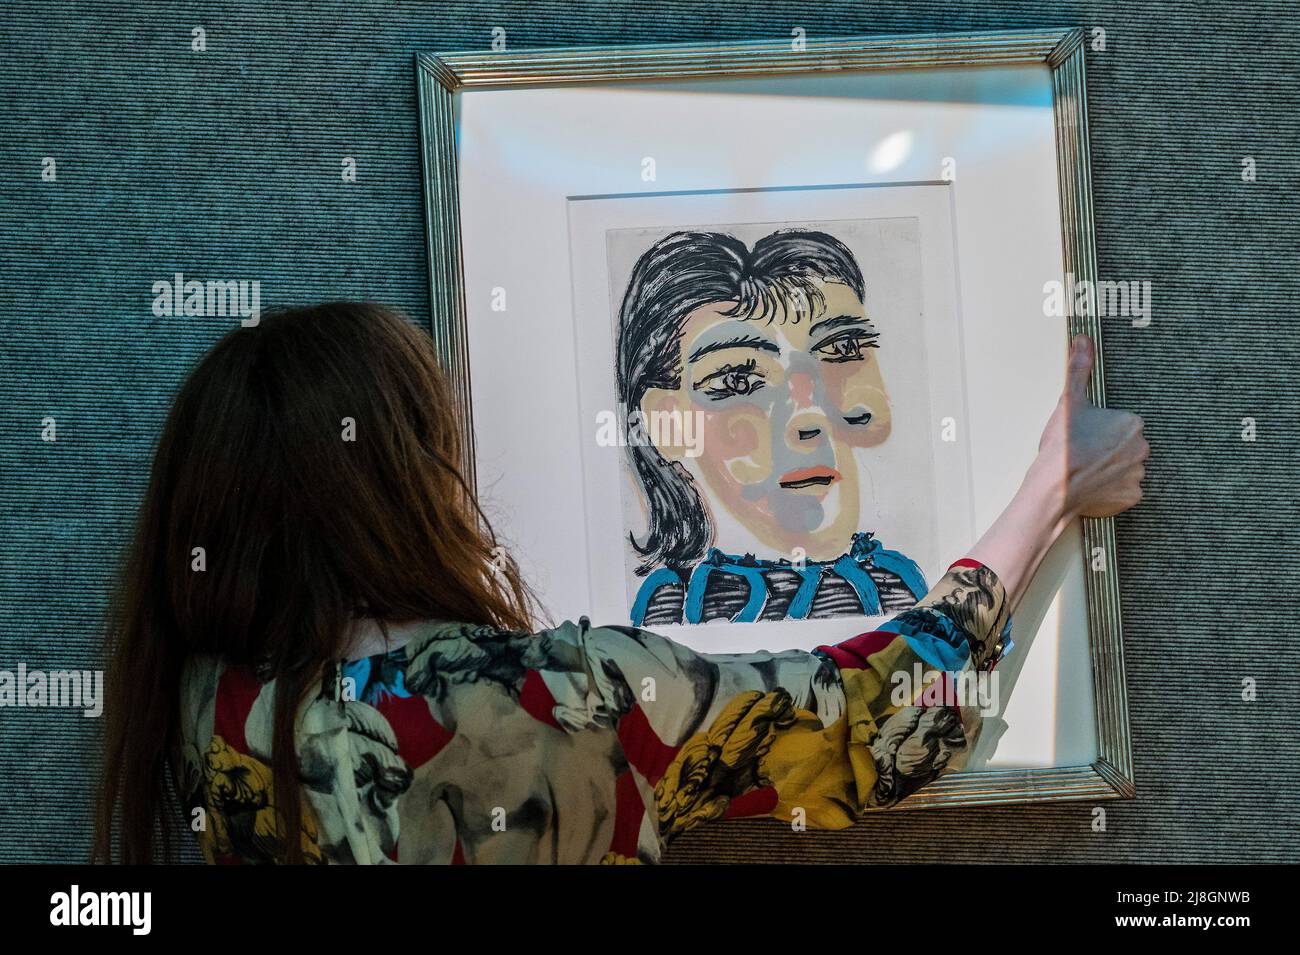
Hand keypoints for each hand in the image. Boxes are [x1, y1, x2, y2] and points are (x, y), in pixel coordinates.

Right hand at [1035, 334, 1148, 520]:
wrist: (1054, 487)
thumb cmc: (1062, 446)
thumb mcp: (1068, 402)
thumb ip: (1079, 368)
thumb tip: (1083, 340)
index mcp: (1132, 424)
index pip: (1121, 424)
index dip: (1100, 429)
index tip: (1084, 435)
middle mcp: (1142, 449)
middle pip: (1126, 446)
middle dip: (1108, 449)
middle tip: (1083, 452)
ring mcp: (1138, 475)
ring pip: (1125, 468)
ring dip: (1110, 469)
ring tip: (1085, 470)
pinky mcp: (1130, 497)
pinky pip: (1123, 491)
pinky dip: (1110, 490)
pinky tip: (1091, 486)